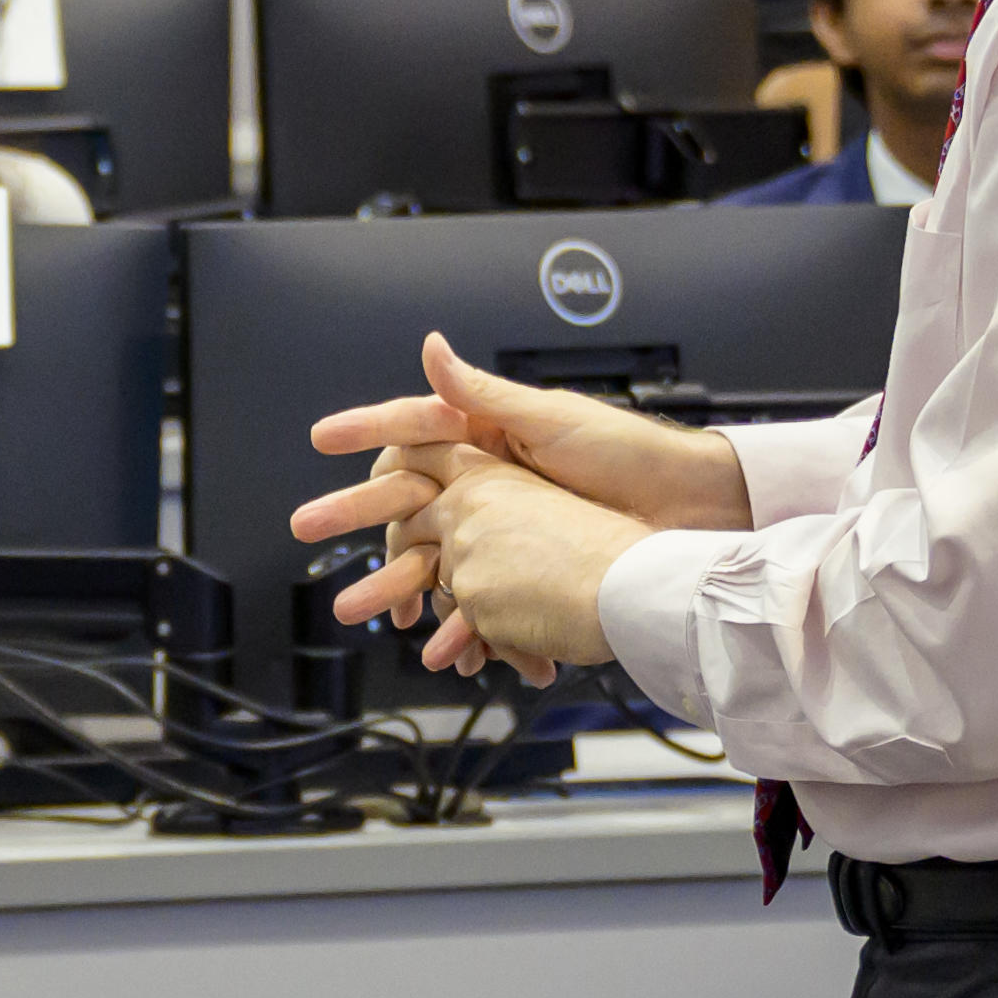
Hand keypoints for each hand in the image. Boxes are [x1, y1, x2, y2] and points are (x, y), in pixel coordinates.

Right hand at [290, 335, 740, 669]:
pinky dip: (467, 627)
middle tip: (307, 529)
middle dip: (358, 521)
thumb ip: (483, 392)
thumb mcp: (552, 418)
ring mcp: (507, 526)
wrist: (691, 513)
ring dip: (407, 592)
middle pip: (408, 504)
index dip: (365, 431)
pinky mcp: (529, 567)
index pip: (412, 429)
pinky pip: (483, 599)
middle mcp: (490, 479)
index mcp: (490, 435)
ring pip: (439, 561)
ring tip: (381, 618)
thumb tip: (431, 346)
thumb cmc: (631, 455)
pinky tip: (453, 650)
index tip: (320, 437)